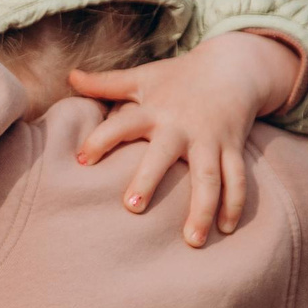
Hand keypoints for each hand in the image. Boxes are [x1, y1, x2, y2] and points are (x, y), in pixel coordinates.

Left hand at [66, 32, 304, 246]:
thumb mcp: (143, 77)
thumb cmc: (179, 77)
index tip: (83, 161)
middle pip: (164, 155)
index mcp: (154, 111)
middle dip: (149, 179)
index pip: (122, 124)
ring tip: (192, 241)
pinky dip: (234, 204)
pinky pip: (236, 178)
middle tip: (132, 207)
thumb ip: (106, 83)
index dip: (101, 139)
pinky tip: (226, 229)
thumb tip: (71, 75)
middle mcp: (181, 127)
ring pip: (208, 176)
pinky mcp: (233, 148)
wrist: (233, 66)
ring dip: (202, 208)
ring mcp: (210, 139)